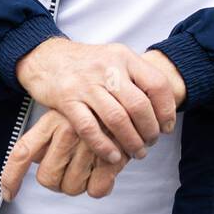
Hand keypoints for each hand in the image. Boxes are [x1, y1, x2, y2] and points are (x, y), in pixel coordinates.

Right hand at [1, 50, 186, 201]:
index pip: (157, 84)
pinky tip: (113, 156)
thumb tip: (164, 110)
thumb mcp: (114, 59)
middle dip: (150, 130)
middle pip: (139, 105)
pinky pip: (90, 128)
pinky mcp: (66, 99)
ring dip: (131, 142)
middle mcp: (107, 68)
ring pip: (117, 119)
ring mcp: (86, 83)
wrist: (47, 57)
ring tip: (136, 153)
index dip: (167, 110)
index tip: (167, 128)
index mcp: (124, 57)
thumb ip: (137, 78)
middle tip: (150, 143)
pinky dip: (104, 146)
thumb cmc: (86, 64)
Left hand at [1, 108, 128, 200]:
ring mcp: (90, 144)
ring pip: (71, 187)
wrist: (133, 96)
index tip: (8, 194)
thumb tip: (38, 162)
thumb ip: (49, 137)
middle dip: (57, 182)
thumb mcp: (65, 113)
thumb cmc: (96, 109)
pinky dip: (101, 186)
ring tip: (91, 166)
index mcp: (52, 120)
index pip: (23, 151)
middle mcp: (67, 131)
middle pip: (47, 178)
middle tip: (70, 171)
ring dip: (81, 184)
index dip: (11, 177)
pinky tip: (106, 170)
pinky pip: (96, 190)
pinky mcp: (112, 156)